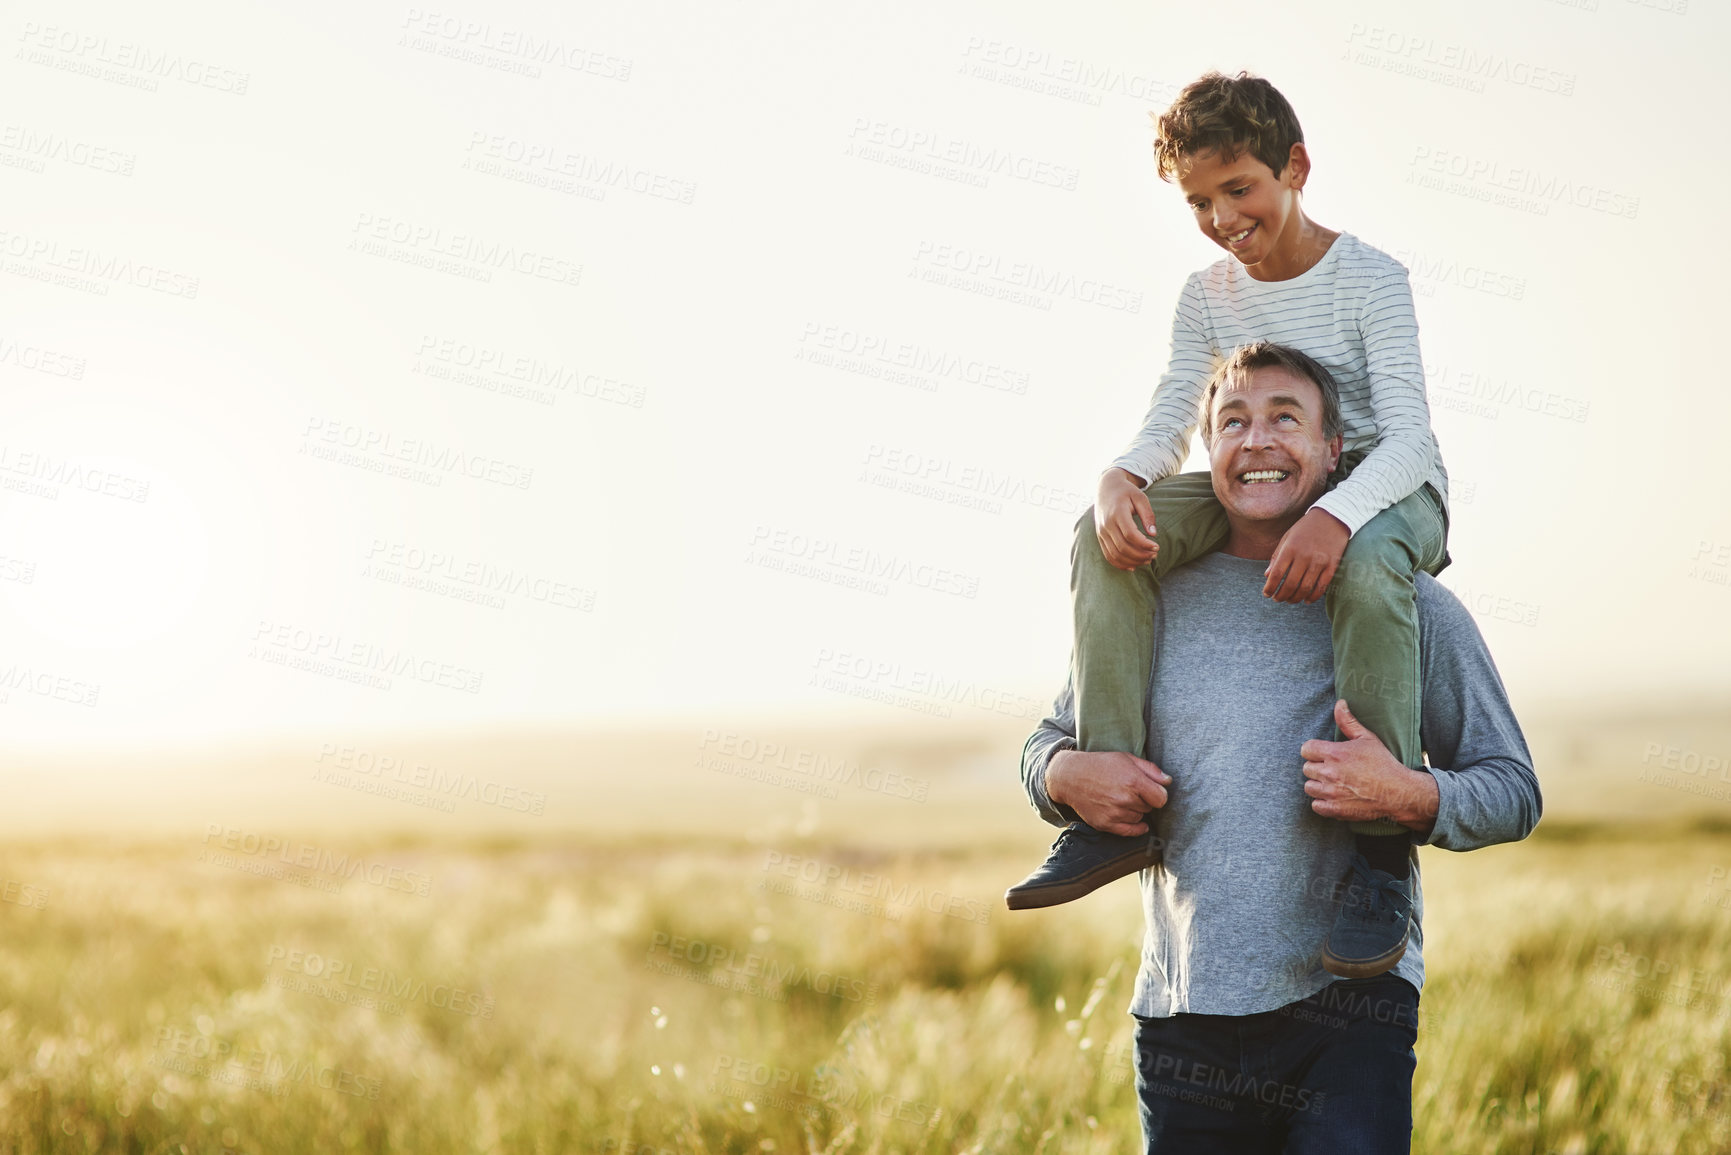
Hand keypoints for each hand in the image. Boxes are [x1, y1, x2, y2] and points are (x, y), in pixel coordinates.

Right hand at [1045, 749, 1171, 835]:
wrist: (1070, 776)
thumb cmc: (1100, 765)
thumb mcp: (1126, 758)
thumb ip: (1150, 769)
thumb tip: (1168, 781)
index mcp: (1133, 781)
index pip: (1161, 799)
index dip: (1158, 794)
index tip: (1152, 790)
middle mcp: (1125, 799)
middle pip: (1149, 807)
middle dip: (1144, 799)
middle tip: (1130, 790)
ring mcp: (1115, 813)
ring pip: (1139, 817)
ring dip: (1135, 810)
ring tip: (1121, 798)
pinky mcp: (1106, 824)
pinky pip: (1130, 831)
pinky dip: (1136, 827)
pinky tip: (1137, 822)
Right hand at [1094, 469, 1157, 569]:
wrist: (1106, 487)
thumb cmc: (1126, 492)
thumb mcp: (1140, 497)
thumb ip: (1147, 514)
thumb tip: (1153, 534)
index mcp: (1117, 513)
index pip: (1130, 535)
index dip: (1144, 544)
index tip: (1157, 547)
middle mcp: (1106, 524)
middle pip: (1123, 547)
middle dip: (1140, 555)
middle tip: (1154, 555)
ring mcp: (1101, 532)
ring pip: (1115, 555)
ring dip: (1132, 561)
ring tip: (1147, 560)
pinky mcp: (1100, 537)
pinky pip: (1108, 555)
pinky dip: (1120, 564)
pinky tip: (1133, 566)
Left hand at [1263, 508, 1349, 602]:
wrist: (1333, 517)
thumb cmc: (1306, 528)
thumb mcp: (1287, 537)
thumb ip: (1276, 556)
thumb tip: (1267, 575)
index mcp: (1290, 548)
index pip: (1276, 574)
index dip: (1270, 587)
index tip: (1267, 594)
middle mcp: (1304, 556)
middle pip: (1290, 584)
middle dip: (1281, 596)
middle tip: (1278, 599)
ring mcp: (1319, 561)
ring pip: (1305, 588)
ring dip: (1295, 598)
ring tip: (1290, 600)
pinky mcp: (1332, 565)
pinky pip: (1322, 587)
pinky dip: (1313, 596)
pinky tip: (1307, 600)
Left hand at [1299, 700, 1436, 828]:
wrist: (1399, 792)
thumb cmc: (1383, 763)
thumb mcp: (1367, 738)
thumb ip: (1348, 722)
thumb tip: (1339, 704)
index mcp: (1335, 754)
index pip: (1306, 749)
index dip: (1314, 751)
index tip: (1324, 754)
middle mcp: (1330, 773)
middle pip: (1306, 768)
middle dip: (1317, 767)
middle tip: (1333, 769)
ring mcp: (1331, 793)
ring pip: (1309, 787)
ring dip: (1318, 785)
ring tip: (1333, 783)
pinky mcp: (1335, 810)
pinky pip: (1316, 805)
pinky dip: (1322, 803)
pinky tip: (1334, 797)